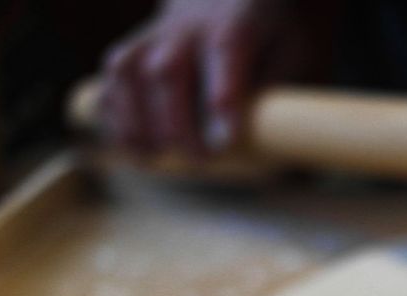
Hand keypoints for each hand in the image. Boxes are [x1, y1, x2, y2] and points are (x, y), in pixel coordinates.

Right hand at [100, 0, 320, 155]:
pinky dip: (115, 114)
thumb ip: (281, 91)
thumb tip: (276, 142)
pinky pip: (112, 79)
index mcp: (236, 23)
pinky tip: (133, 147)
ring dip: (137, 121)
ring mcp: (154, 35)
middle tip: (199, 161)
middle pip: (168, 71)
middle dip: (178, 124)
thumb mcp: (294, 53)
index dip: (222, 99)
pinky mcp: (133, 49)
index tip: (226, 142)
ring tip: (154, 157)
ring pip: (129, 72)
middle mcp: (188, 25)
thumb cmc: (271, 34)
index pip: (225, 54)